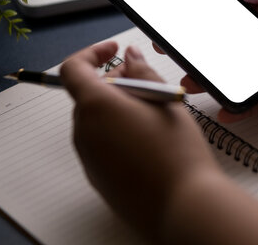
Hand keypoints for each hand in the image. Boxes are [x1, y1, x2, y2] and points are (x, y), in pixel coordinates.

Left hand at [60, 42, 220, 238]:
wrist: (184, 207)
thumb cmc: (178, 152)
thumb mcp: (165, 100)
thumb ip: (142, 72)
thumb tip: (129, 57)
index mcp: (96, 107)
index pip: (73, 69)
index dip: (91, 54)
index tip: (112, 51)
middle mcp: (84, 132)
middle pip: (88, 96)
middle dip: (112, 83)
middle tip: (144, 84)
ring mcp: (88, 158)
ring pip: (95, 120)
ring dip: (116, 108)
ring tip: (152, 115)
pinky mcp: (97, 177)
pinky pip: (100, 144)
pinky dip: (117, 132)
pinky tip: (148, 141)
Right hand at [177, 0, 257, 122]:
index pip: (233, 18)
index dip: (208, 19)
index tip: (185, 20)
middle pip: (226, 49)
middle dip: (200, 51)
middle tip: (175, 51)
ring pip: (232, 77)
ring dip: (210, 80)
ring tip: (190, 80)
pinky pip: (250, 104)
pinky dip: (235, 108)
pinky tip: (222, 108)